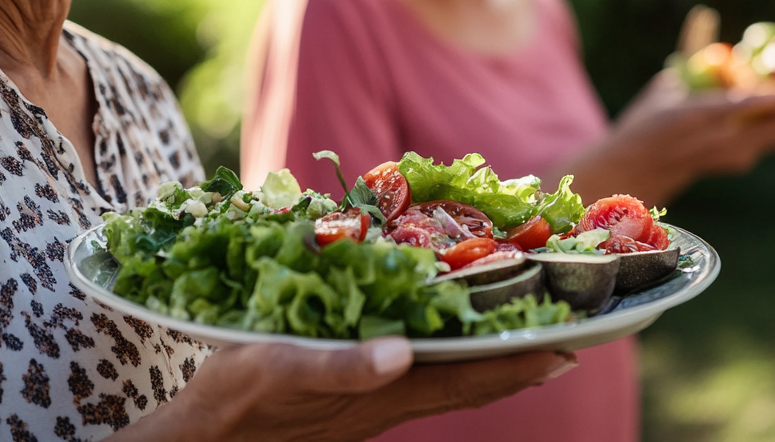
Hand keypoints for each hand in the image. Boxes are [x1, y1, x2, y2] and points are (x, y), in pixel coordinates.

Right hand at [118, 338, 574, 441]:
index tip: (567, 347)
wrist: (206, 436)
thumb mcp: (282, 368)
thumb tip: (399, 355)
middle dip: (518, 366)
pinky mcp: (351, 402)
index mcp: (378, 392)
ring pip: (447, 388)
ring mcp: (370, 406)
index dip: (514, 365)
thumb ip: (339, 366)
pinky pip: (416, 382)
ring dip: (488, 367)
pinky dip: (447, 365)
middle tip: (568, 342)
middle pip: (467, 386)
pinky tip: (443, 350)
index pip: (463, 378)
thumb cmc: (239, 397)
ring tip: (524, 345)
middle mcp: (386, 403)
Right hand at [562, 69, 774, 204]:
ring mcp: (736, 155)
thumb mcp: (666, 83)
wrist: (642, 168)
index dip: (773, 98)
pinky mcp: (741, 161)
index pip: (743, 107)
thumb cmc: (649, 120)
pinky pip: (771, 137)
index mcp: (698, 116)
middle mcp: (724, 140)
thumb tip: (705, 14)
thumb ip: (691, 50)